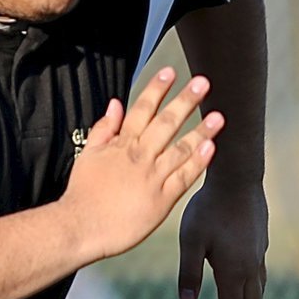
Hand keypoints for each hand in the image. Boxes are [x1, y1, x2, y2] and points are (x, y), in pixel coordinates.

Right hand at [61, 68, 224, 262]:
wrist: (80, 227)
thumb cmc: (81, 194)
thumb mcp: (87, 156)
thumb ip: (103, 129)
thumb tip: (115, 105)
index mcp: (121, 145)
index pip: (142, 110)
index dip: (156, 89)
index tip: (170, 72)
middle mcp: (139, 156)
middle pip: (166, 123)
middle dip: (185, 100)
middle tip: (203, 82)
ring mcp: (152, 177)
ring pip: (181, 148)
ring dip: (201, 130)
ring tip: (218, 115)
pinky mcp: (161, 200)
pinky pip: (184, 177)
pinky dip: (198, 162)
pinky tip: (211, 148)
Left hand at [177, 179, 267, 298]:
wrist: (238, 179)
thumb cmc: (208, 209)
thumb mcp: (191, 241)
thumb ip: (189, 272)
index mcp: (233, 270)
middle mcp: (251, 265)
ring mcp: (259, 252)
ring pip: (259, 288)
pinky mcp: (261, 239)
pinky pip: (261, 272)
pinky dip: (256, 287)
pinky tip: (251, 284)